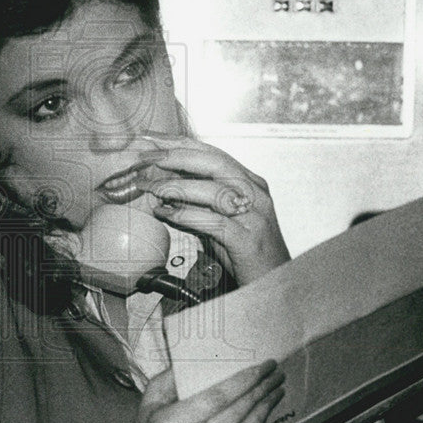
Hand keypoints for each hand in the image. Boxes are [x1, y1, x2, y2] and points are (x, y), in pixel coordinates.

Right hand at [112, 361, 284, 422]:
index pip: (215, 398)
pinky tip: (264, 421)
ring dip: (263, 413)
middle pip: (233, 416)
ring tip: (274, 394)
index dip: (243, 382)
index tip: (262, 367)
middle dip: (259, 393)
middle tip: (275, 376)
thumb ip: (173, 377)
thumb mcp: (150, 399)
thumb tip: (204, 357)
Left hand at [136, 133, 290, 285]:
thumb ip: (199, 203)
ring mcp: (254, 216)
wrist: (275, 284)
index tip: (153, 138)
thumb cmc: (247, 254)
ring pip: (213, 189)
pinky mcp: (248, 240)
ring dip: (176, 186)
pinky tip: (165, 214)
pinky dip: (186, 215)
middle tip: (146, 156)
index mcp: (250, 184)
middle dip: (177, 156)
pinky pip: (214, 222)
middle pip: (214, 163)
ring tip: (150, 188)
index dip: (181, 143)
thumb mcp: (221, 221)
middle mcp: (255, 194)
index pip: (213, 154)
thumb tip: (165, 190)